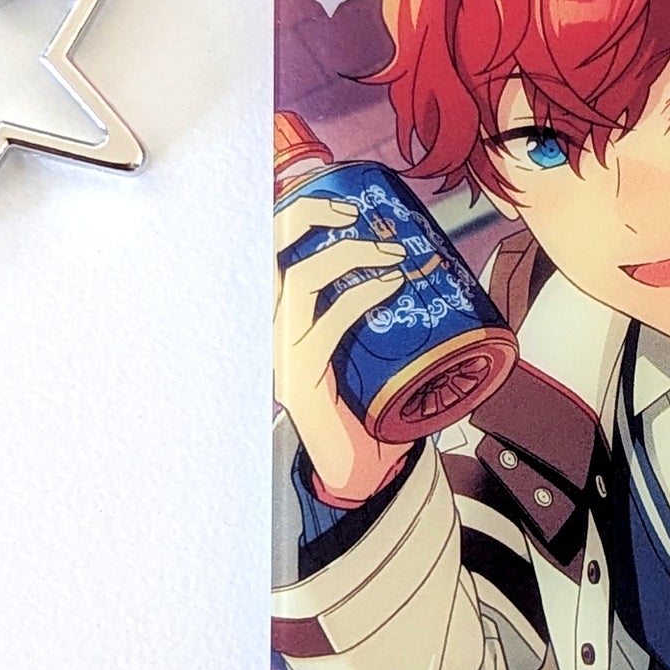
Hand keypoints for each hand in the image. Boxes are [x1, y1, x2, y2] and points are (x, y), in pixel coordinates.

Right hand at [273, 193, 408, 506]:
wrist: (352, 466)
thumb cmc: (360, 401)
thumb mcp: (359, 343)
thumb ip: (365, 306)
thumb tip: (407, 261)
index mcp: (272, 310)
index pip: (262, 246)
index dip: (290, 212)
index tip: (338, 203)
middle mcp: (265, 325)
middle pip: (264, 248)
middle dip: (306, 216)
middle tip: (354, 214)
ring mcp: (277, 350)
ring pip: (298, 279)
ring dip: (348, 255)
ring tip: (392, 253)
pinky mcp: (299, 377)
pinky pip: (326, 324)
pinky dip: (360, 296)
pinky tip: (391, 285)